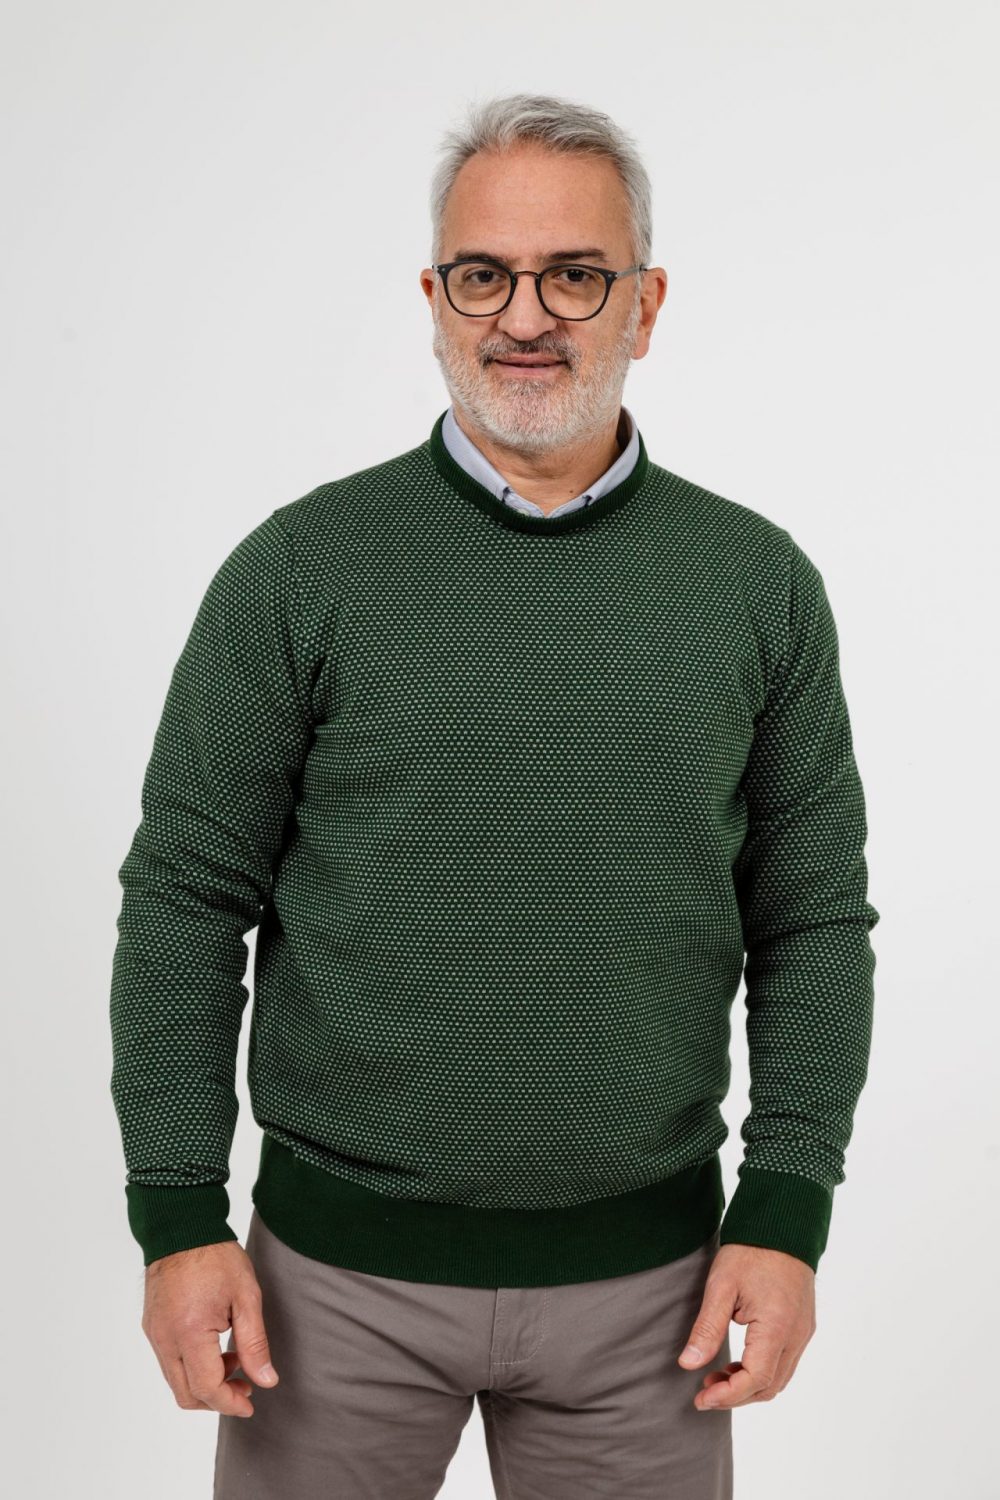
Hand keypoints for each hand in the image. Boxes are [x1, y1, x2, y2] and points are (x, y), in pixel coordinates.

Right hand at [141, 1239, 279, 1418]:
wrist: (182, 1227)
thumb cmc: (216, 1257)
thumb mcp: (246, 1296)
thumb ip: (255, 1343)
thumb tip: (266, 1380)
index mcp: (189, 1332)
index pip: (206, 1388)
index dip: (230, 1403)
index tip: (251, 1403)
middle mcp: (165, 1339)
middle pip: (186, 1394)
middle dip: (217, 1400)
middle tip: (246, 1386)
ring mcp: (154, 1334)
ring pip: (176, 1381)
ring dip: (205, 1383)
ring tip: (235, 1360)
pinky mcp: (151, 1327)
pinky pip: (170, 1362)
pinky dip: (192, 1367)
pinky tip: (216, 1346)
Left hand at [677, 1242, 815, 1409]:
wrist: (782, 1225)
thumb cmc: (750, 1251)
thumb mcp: (721, 1286)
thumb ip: (707, 1328)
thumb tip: (688, 1364)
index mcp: (778, 1327)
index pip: (755, 1380)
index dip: (728, 1396)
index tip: (700, 1398)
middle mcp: (797, 1336)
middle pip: (769, 1387)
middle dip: (736, 1396)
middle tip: (704, 1390)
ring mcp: (803, 1332)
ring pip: (779, 1378)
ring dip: (748, 1386)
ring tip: (716, 1377)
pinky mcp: (802, 1326)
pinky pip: (784, 1363)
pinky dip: (761, 1372)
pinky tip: (737, 1362)